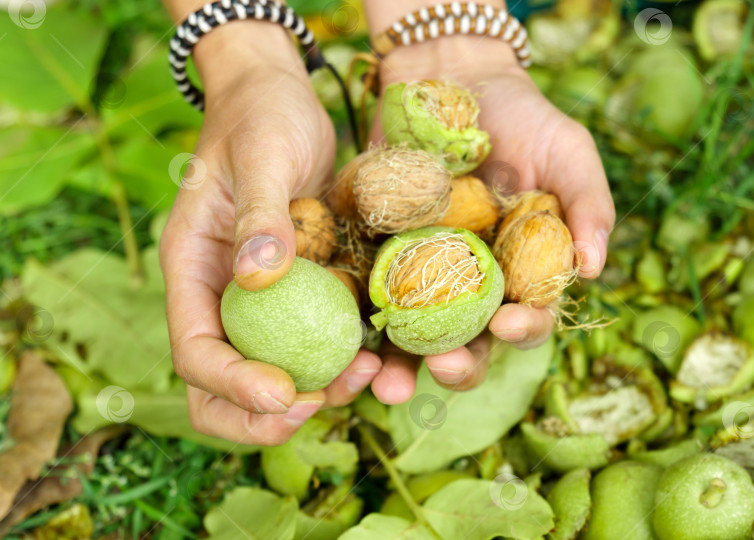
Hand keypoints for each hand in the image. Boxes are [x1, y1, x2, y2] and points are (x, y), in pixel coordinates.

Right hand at [159, 22, 380, 444]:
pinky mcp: (302, 292)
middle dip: (263, 415)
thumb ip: (259, 214)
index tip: (284, 393)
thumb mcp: (261, 154)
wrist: (282, 98)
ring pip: (272, 375)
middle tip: (318, 405)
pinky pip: (316, 344)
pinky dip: (342, 361)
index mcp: (192, 270)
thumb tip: (258, 278)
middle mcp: (221, 296)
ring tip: (365, 376)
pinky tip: (378, 354)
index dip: (232, 386)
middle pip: (220, 388)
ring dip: (314, 393)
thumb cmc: (262, 115)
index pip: (195, 352)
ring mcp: (262, 300)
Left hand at [368, 36, 614, 402]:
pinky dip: (354, 317)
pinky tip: (346, 332)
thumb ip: (589, 204)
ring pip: (410, 336)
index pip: (527, 318)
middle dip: (458, 365)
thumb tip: (593, 270)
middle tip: (444, 366)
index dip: (523, 331)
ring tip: (383, 377)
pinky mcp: (373, 253)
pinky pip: (363, 293)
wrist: (450, 78)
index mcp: (520, 273)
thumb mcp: (567, 150)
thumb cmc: (521, 117)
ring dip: (399, 363)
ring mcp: (418, 273)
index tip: (510, 326)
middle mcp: (470, 286)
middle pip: (467, 343)